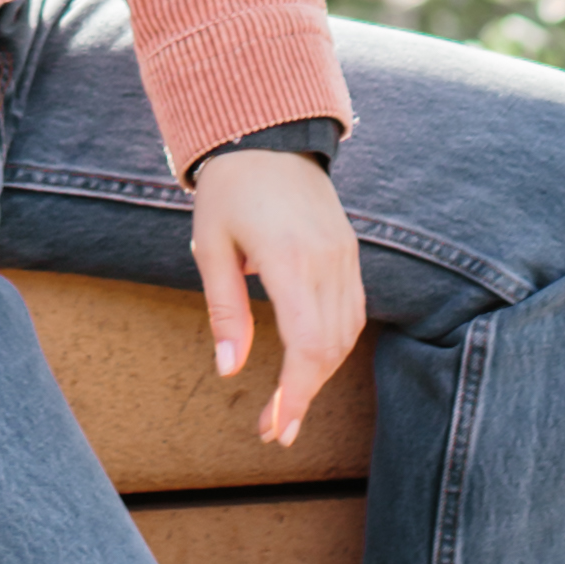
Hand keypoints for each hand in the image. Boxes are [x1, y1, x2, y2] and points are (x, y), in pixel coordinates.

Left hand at [188, 147, 364, 450]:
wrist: (268, 134)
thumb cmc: (229, 189)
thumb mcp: (211, 247)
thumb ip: (225, 310)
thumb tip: (228, 368)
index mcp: (290, 261)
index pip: (306, 346)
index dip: (295, 395)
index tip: (278, 428)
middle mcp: (327, 262)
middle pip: (330, 349)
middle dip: (305, 396)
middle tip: (275, 429)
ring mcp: (344, 256)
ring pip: (347, 334)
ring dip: (320, 375)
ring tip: (289, 403)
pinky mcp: (349, 251)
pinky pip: (353, 310)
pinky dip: (334, 345)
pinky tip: (311, 364)